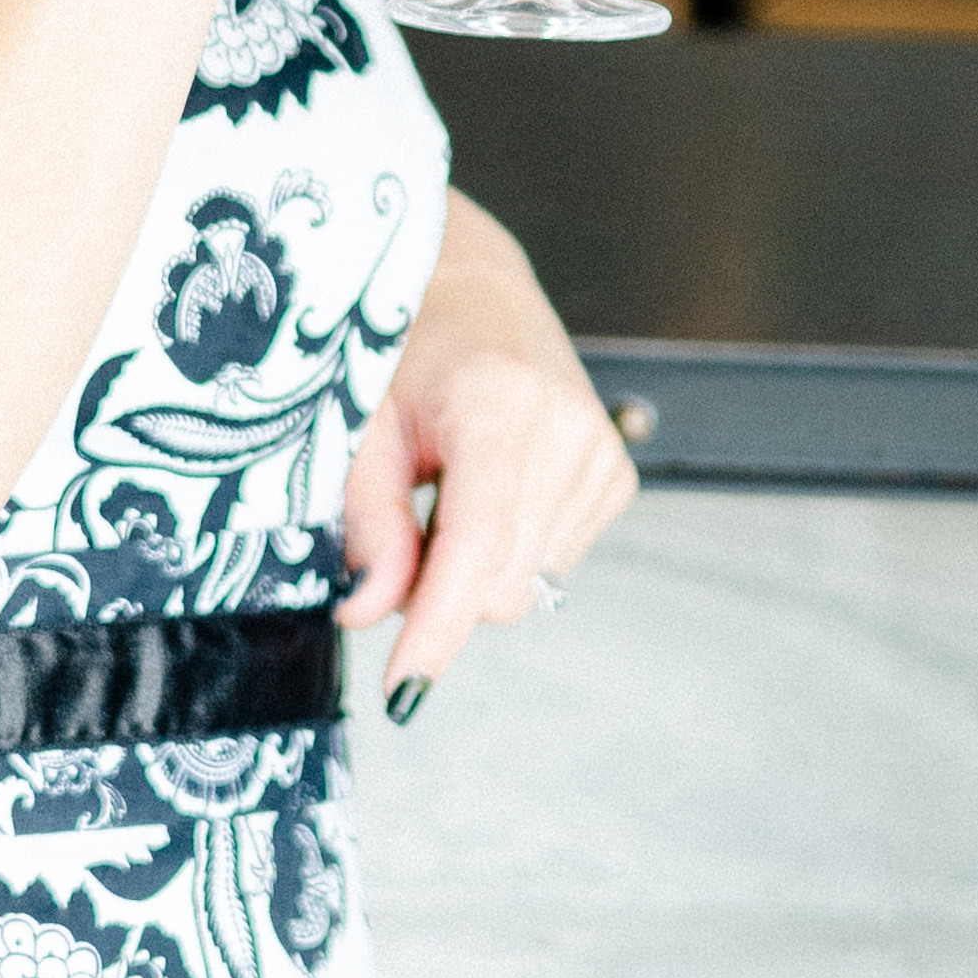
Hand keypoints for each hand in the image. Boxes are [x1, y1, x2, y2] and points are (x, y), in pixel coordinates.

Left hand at [337, 194, 639, 717]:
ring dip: (473, 568)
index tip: (405, 687)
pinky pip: (550, 564)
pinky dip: (508, 550)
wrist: (475, 290)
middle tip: (399, 530)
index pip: (475, 546)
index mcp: (500, 405)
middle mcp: (567, 429)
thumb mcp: (361, 422)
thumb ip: (368, 520)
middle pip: (500, 585)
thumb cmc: (408, 345)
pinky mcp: (616, 477)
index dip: (437, 627)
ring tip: (445, 493)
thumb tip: (368, 612)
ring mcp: (602, 454)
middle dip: (438, 591)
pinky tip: (488, 492)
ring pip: (525, 585)